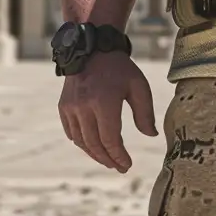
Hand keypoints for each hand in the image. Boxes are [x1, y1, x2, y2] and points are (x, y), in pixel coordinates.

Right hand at [58, 54, 156, 172]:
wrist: (94, 49)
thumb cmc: (120, 68)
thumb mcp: (138, 85)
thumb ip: (145, 112)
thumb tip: (151, 135)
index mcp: (104, 101)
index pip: (110, 139)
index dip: (119, 156)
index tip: (127, 165)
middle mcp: (84, 107)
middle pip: (94, 144)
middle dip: (108, 159)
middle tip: (119, 167)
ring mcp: (70, 108)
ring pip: (82, 142)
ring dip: (95, 154)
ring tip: (109, 160)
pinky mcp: (63, 108)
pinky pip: (72, 134)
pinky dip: (83, 143)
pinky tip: (94, 147)